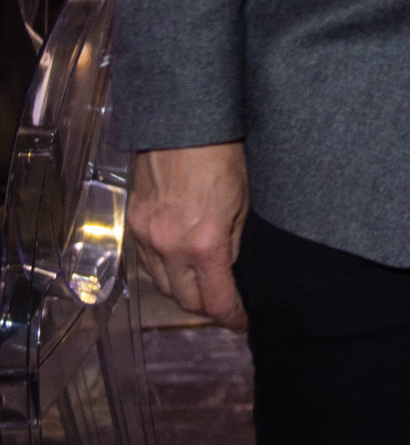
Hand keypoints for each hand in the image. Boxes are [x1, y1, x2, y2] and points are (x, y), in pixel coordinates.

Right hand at [128, 143, 249, 329]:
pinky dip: (162, 270)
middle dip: (207, 307)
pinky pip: (145, 263)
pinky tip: (176, 261)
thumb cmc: (222, 155)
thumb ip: (233, 242)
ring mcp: (146, 236)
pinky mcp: (132, 222)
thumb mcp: (242, 201)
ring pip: (162, 286)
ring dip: (182, 291)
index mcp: (205, 244)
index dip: (231, 318)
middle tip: (223, 303)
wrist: (182, 123)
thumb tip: (228, 268)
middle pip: (185, 301)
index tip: (241, 321)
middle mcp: (170, 247)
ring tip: (201, 283)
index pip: (216, 301)